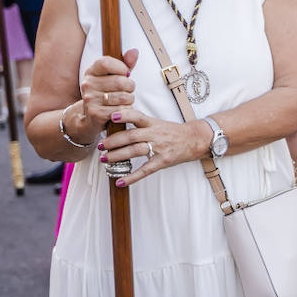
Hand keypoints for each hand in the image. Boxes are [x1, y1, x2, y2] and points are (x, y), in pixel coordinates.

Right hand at [78, 49, 138, 129]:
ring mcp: (90, 99)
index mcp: (91, 72)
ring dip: (130, 100)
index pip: (106, 62)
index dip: (121, 67)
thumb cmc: (106, 94)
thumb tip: (134, 51)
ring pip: (123, 97)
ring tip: (125, 100)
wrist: (90, 118)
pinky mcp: (95, 113)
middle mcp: (88, 84)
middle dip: (130, 86)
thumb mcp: (113, 77)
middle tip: (128, 90)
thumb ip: (125, 64)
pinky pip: (121, 110)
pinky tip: (122, 110)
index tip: (125, 73)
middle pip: (120, 81)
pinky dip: (126, 110)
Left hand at [98, 107, 213, 187]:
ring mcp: (159, 148)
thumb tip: (119, 118)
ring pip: (135, 151)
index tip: (111, 116)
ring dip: (118, 156)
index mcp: (153, 123)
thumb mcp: (158, 123)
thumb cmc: (173, 132)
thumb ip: (140, 122)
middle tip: (100, 146)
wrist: (195, 140)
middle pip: (131, 136)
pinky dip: (132, 177)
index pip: (137, 116)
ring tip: (105, 159)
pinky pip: (145, 170)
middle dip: (113, 141)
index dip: (124, 115)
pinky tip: (121, 182)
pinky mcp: (163, 161)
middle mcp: (155, 134)